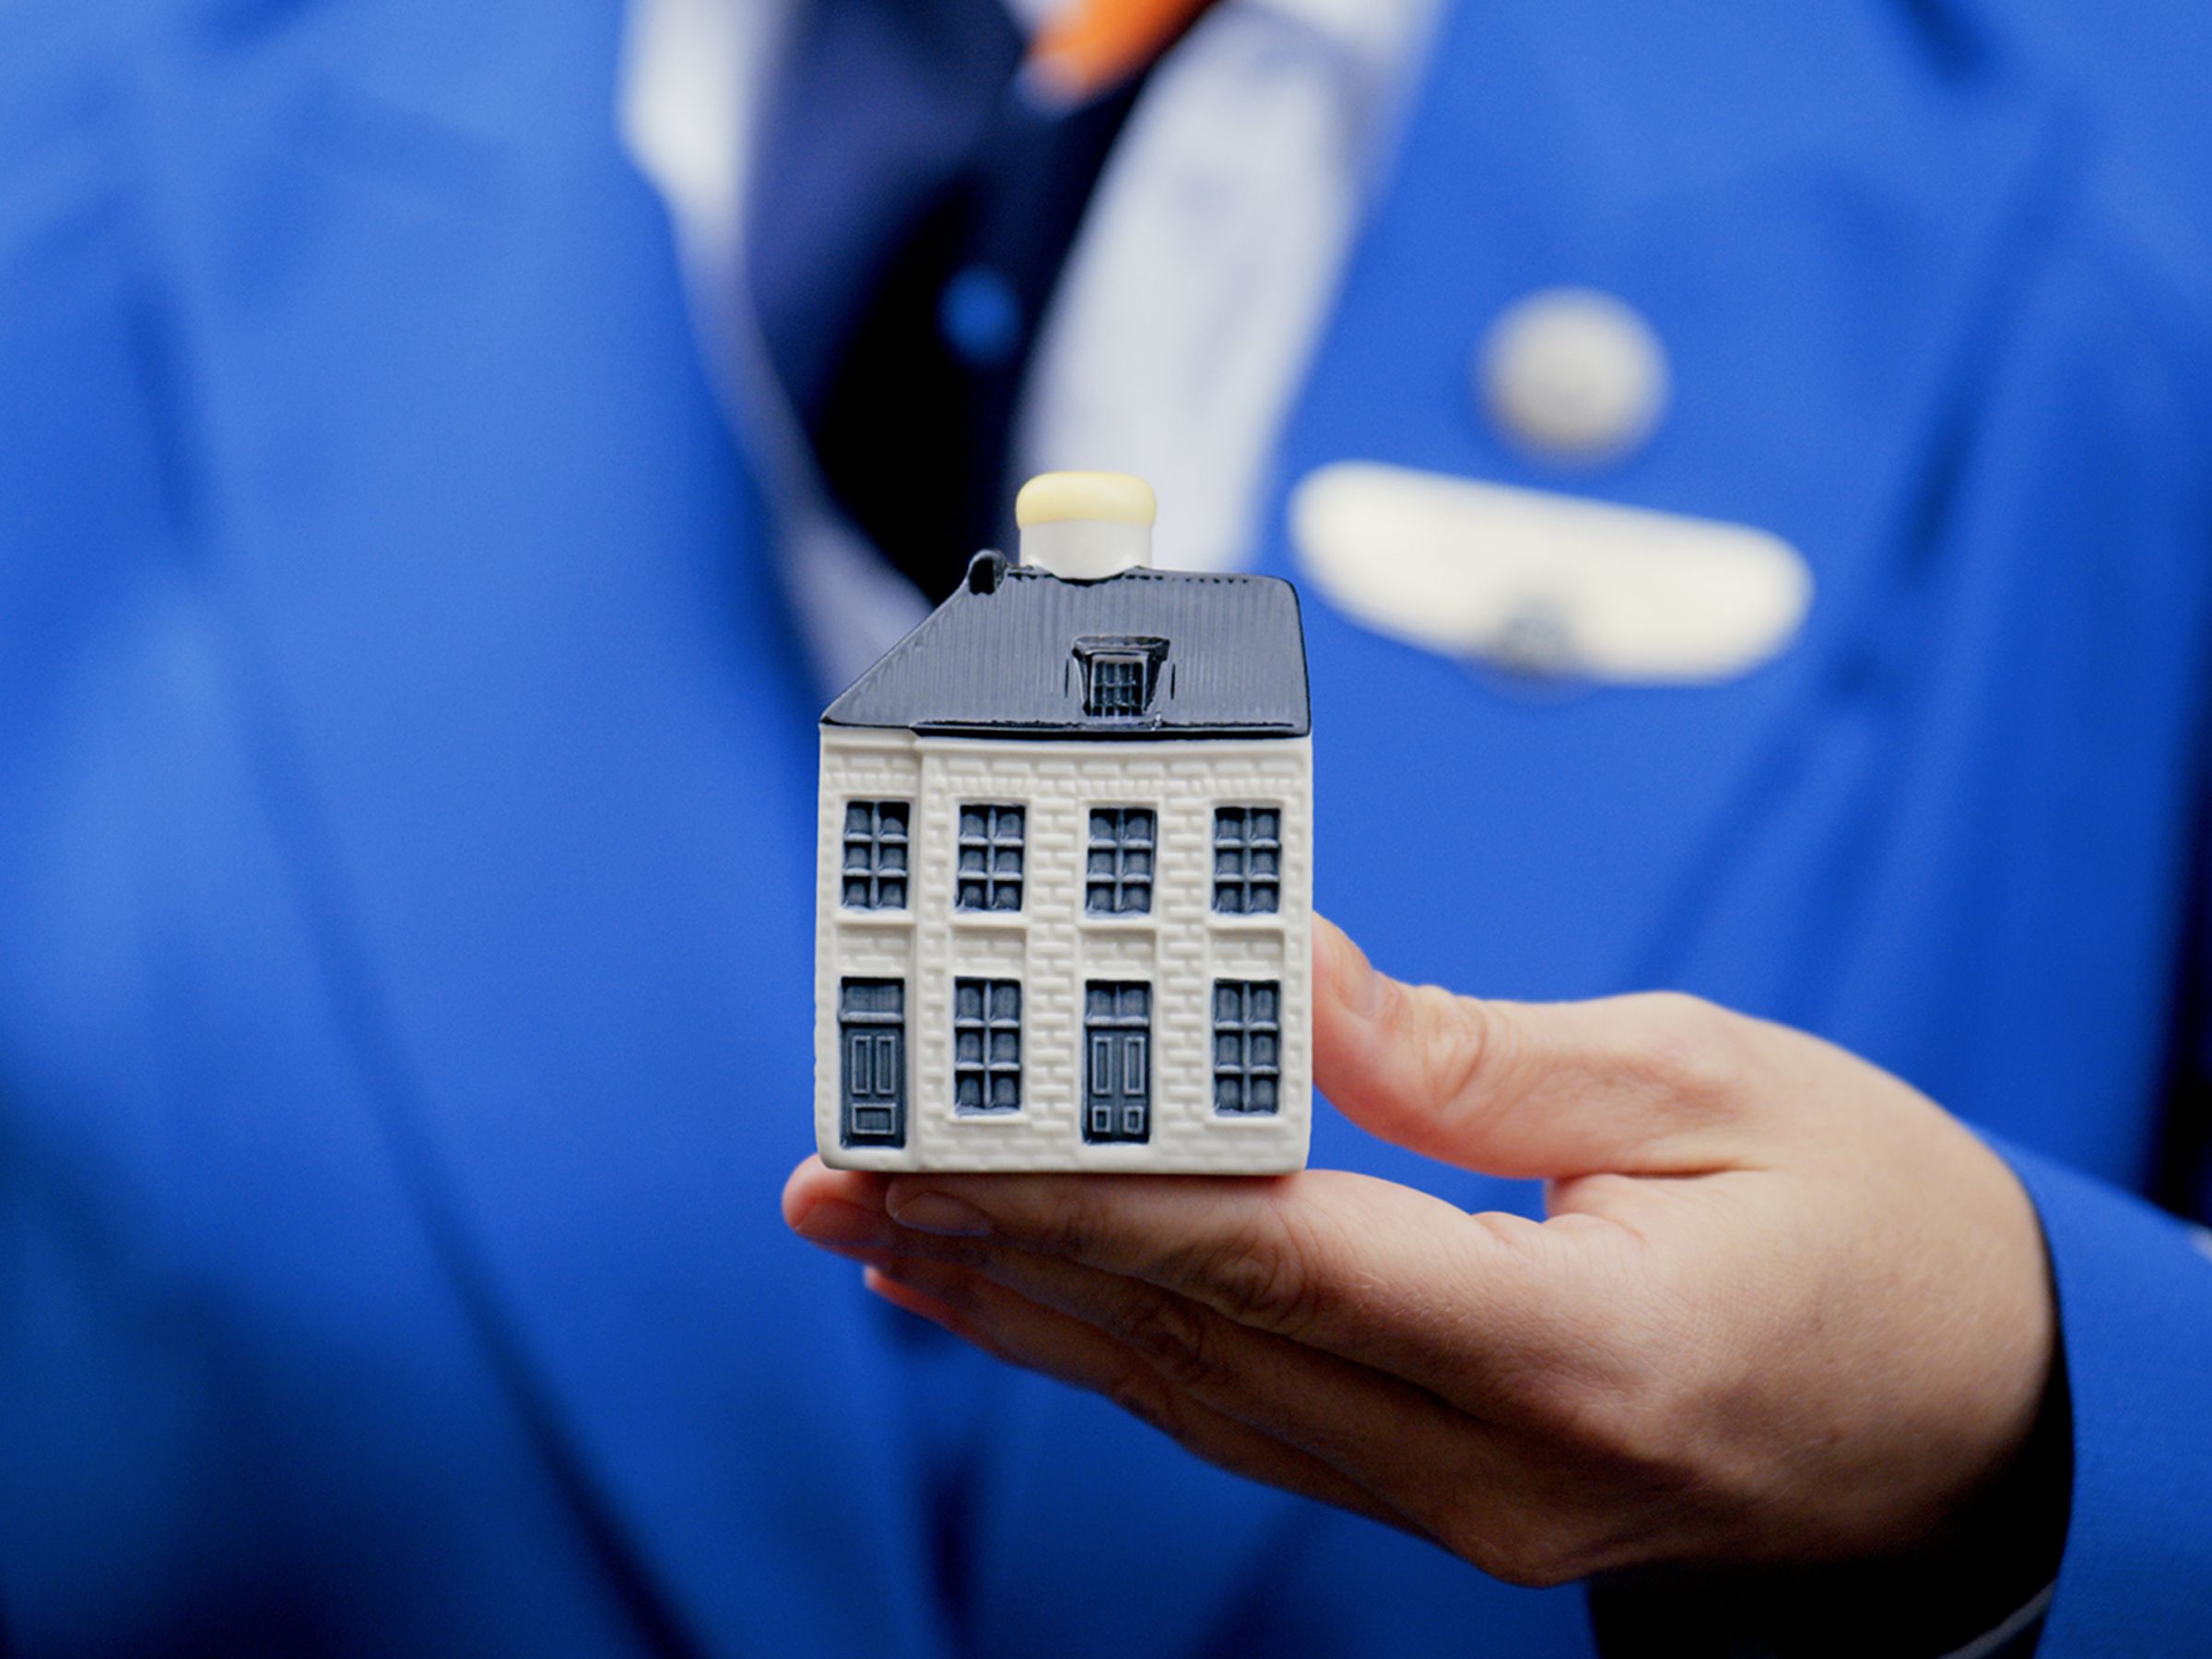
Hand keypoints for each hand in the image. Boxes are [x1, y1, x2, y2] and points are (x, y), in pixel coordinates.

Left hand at [783, 917, 2056, 1590]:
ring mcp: (1469, 1509)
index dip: (1086, 1187)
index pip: (1272, 1258)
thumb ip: (1465, 1052)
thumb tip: (1283, 971)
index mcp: (1573, 1350)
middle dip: (1000, 1251)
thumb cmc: (1885, 1236)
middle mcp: (1493, 1466)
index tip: (938, 1126)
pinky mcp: (1457, 1497)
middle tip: (840, 1178)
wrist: (1989, 1428)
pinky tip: (1033, 1306)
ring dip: (1030, 1312)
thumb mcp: (1705, 1089)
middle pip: (1198, 1346)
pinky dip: (1129, 1354)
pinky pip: (1258, 1425)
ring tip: (883, 1235)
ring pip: (1203, 1404)